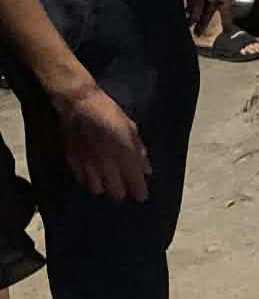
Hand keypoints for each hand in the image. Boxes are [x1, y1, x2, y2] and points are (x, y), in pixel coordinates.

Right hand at [54, 83, 150, 201]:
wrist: (79, 103)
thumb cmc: (110, 113)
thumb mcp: (132, 129)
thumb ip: (139, 152)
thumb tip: (147, 171)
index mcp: (125, 155)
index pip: (136, 186)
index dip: (140, 193)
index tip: (141, 195)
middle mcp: (107, 164)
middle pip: (116, 194)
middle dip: (122, 192)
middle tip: (124, 185)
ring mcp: (88, 165)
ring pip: (97, 190)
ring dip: (104, 188)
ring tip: (106, 181)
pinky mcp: (73, 162)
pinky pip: (82, 181)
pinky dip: (88, 181)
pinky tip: (92, 174)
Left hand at [176, 0, 230, 32]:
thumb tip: (196, 15)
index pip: (224, 2)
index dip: (226, 18)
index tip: (228, 32)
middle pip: (214, 2)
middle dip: (206, 17)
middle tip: (197, 32)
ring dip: (198, 10)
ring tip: (190, 23)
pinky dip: (193, 0)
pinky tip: (187, 8)